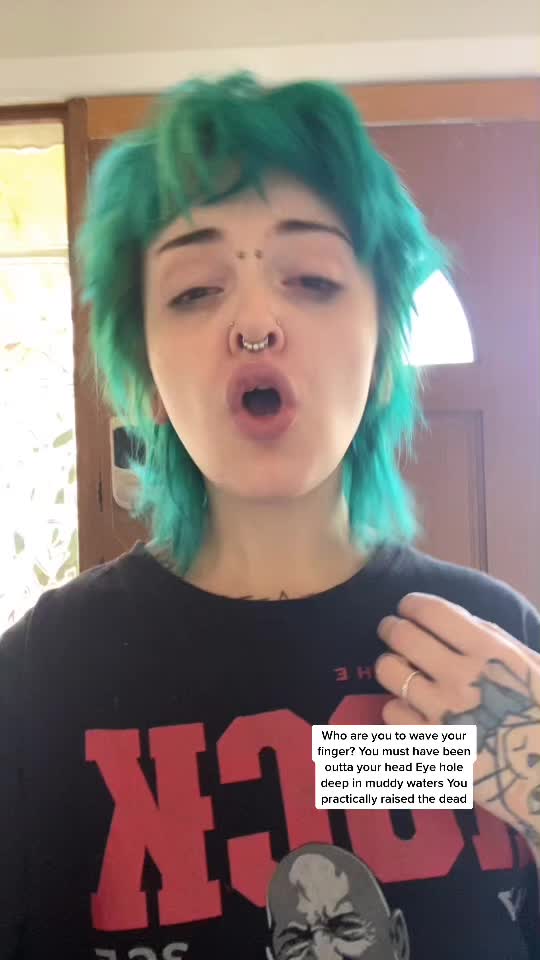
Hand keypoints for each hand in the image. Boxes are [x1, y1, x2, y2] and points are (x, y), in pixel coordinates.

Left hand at [375, 593, 539, 856]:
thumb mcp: (531, 666)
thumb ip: (492, 639)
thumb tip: (451, 619)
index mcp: (489, 651)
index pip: (431, 611)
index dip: (412, 604)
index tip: (408, 608)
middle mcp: (460, 677)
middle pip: (401, 635)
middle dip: (391, 628)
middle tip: (393, 631)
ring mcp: (442, 714)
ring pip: (388, 671)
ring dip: (393, 665)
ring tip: (402, 670)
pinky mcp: (431, 748)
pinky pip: (391, 713)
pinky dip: (398, 707)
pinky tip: (413, 710)